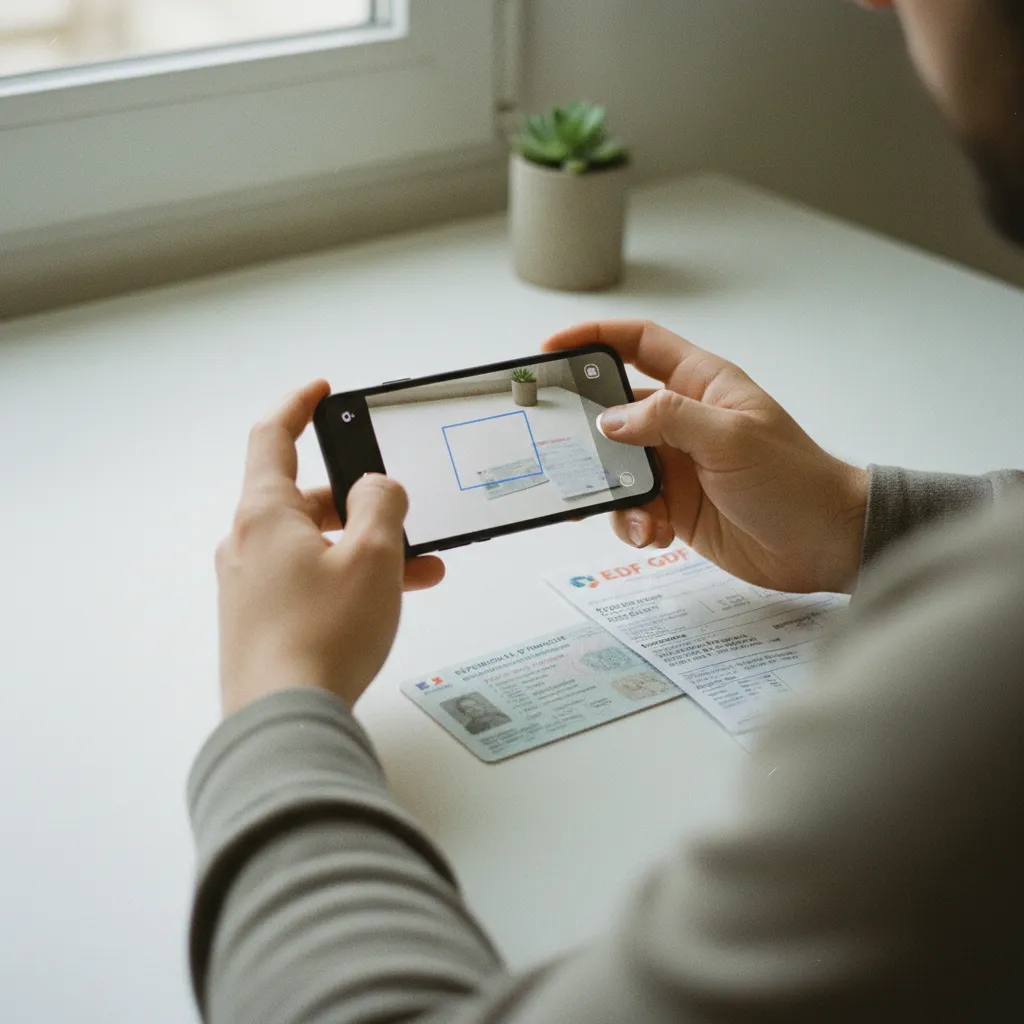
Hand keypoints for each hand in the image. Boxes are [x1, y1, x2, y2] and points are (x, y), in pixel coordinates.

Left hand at [216, 380, 444, 715]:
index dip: (298, 406)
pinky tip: (389, 602)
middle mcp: (248, 544)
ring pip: (317, 547)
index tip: (321, 392)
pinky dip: (348, 580)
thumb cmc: (322, 635)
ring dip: (367, 551)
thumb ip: (382, 505)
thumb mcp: (372, 556)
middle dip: (363, 505)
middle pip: (308, 501)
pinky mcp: (261, 620)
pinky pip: (311, 581)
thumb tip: (378, 488)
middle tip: (405, 515)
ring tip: (420, 571)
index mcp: (265, 514)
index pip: (272, 437)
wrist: (282, 720)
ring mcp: (251, 585)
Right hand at [543, 321, 867, 593]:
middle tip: (562, 450)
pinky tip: (655, 535)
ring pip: (616, 467)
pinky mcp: (675, 506)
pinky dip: (634, 523)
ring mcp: (677, 465)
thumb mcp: (731, 439)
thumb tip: (611, 419)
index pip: (640, 344)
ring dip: (615, 492)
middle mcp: (684, 421)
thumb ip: (668, 420)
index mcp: (701, 385)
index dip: (595, 338)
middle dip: (588, 433)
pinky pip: (633, 508)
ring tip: (638, 514)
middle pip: (614, 412)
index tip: (554, 349)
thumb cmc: (795, 481)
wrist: (823, 545)